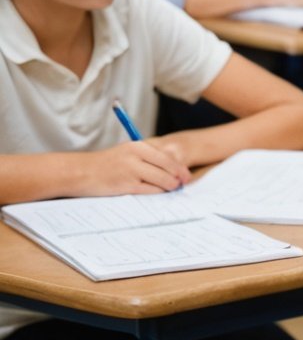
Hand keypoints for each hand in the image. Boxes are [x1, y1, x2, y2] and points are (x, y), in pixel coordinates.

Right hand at [74, 141, 193, 194]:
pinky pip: (150, 190)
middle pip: (168, 167)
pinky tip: (160, 193)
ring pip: (162, 179)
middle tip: (184, 183)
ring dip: (170, 186)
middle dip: (179, 177)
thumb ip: (146, 157)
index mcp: (138, 146)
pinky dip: (158, 192)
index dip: (180, 166)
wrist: (80, 172)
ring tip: (173, 189)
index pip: (167, 156)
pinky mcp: (126, 185)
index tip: (186, 174)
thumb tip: (170, 167)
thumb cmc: (105, 164)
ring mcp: (131, 171)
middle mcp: (136, 156)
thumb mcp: (126, 153)